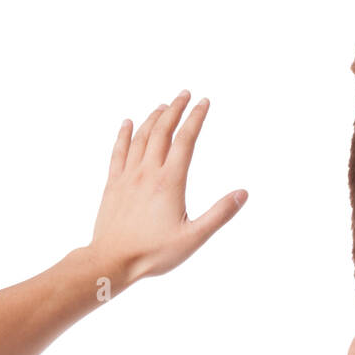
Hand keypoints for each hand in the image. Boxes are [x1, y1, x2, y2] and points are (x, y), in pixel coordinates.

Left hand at [87, 91, 245, 289]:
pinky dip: (124, 134)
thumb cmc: (154, 253)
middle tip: (185, 94)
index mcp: (170, 182)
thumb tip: (243, 193)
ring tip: (164, 105)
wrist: (111, 261)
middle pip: (162, 131)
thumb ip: (220, 214)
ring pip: (141, 138)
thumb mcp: (194, 237)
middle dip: (175, 109)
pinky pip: (118, 152)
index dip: (196, 118)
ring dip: (154, 118)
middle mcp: (147, 173)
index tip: (204, 102)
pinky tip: (129, 123)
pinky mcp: (113, 184)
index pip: (186, 140)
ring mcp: (127, 176)